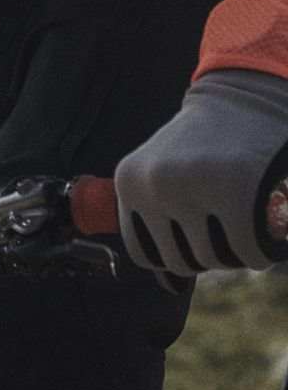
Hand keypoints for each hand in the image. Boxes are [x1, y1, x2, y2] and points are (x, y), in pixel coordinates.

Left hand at [115, 69, 287, 275]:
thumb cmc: (200, 147)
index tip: (192, 228)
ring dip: (232, 251)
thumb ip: (156, 223)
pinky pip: (248, 255)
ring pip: (214, 261)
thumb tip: (169, 289)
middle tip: (220, 217)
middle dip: (205, 251)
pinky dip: (259, 251)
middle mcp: (153, 184)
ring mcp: (192, 188)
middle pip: (180, 261)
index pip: (143, 254)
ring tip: (238, 215)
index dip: (172, 252)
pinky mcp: (235, 194)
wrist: (241, 100)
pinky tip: (260, 224)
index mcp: (128, 181)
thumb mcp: (160, 174)